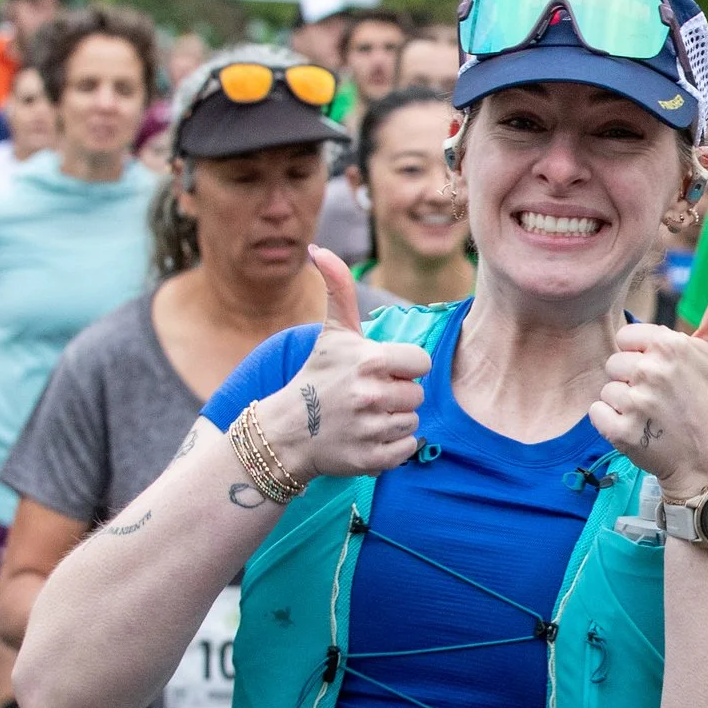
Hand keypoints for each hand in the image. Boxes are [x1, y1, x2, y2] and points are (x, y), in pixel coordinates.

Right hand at [258, 246, 429, 481]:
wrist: (286, 432)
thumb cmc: (316, 376)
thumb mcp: (331, 332)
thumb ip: (337, 288)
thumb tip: (317, 248)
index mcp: (371, 361)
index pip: (421, 363)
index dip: (403, 368)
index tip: (379, 371)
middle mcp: (372, 395)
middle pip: (417, 395)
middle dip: (397, 395)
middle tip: (366, 396)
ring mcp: (371, 429)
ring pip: (412, 421)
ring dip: (393, 420)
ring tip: (363, 417)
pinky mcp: (372, 459)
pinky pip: (407, 448)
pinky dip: (392, 446)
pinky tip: (366, 437)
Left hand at [594, 273, 707, 498]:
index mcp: (670, 344)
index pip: (627, 338)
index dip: (642, 356)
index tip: (664, 375)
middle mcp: (651, 370)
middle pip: (615, 364)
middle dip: (632, 380)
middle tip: (661, 400)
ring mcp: (636, 402)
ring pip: (606, 389)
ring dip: (623, 404)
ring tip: (652, 416)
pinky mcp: (622, 432)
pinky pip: (597, 414)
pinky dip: (612, 425)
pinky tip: (639, 430)